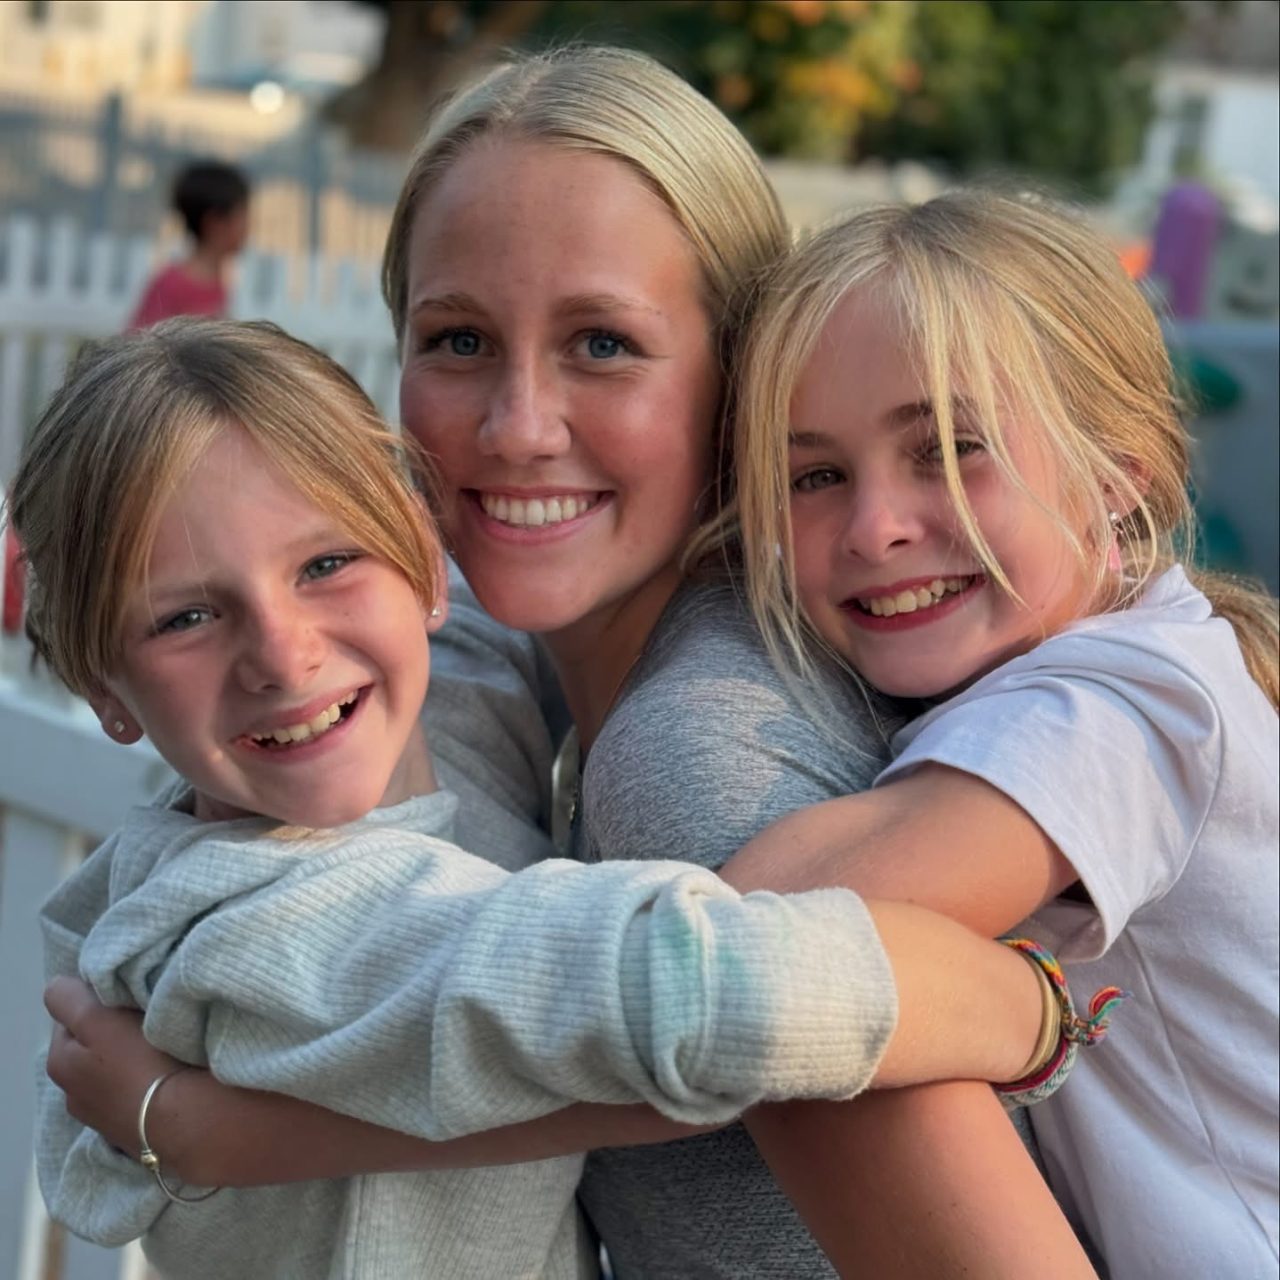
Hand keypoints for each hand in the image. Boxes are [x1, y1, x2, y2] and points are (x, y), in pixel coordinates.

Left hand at [45, 975, 179, 1156]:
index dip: (95, 1001)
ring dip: (128, 1054)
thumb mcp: (96, 1019)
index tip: (125, 997)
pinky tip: (164, 1072)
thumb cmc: (140, 1063)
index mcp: (60, 1063)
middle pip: (91, 1043)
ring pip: (112, 1068)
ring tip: (158, 1044)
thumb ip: (69, 998)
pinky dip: (143, 1078)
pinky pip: (133, 1089)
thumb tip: (60, 986)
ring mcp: (102, 1116)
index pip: (70, 1016)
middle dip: (111, 1028)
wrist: (185, 1120)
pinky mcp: (131, 1128)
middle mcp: (72, 1094)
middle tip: (143, 1017)